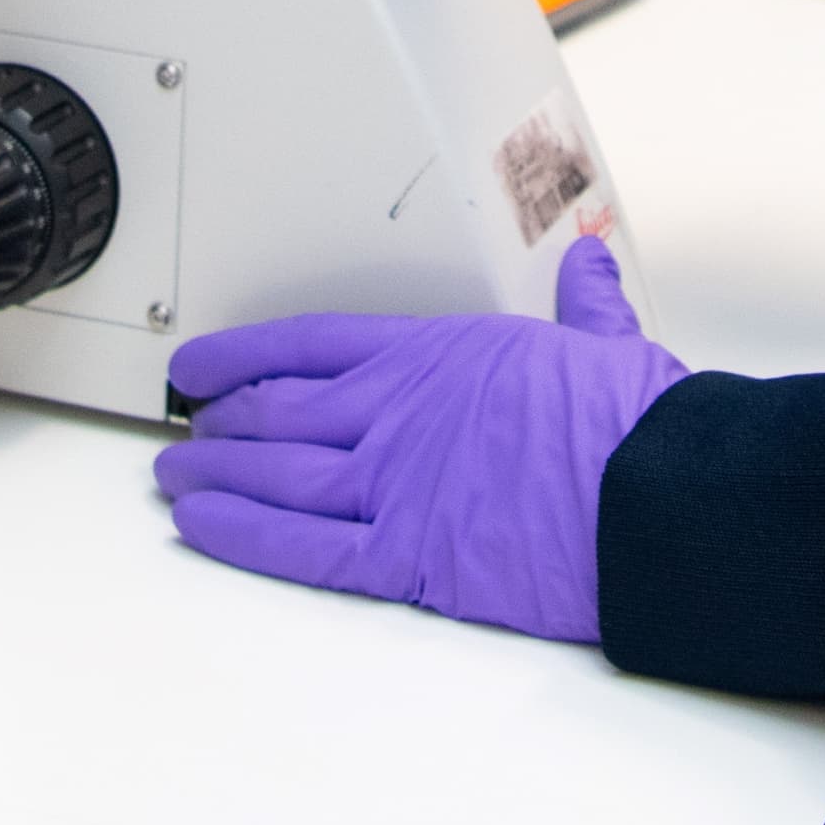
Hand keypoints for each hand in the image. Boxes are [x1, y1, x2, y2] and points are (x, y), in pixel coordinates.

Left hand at [152, 238, 687, 640]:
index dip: (248, 353)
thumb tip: (588, 268)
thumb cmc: (633, 423)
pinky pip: (306, 549)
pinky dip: (246, 537)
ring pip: (280, 475)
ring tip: (174, 478)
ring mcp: (397, 485)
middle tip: (184, 427)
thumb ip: (583, 305)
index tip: (206, 362)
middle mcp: (403, 414)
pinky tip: (203, 527)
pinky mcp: (409, 557)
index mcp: (442, 355)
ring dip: (218, 474)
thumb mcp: (607, 344)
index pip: (317, 343)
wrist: (651, 494)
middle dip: (223, 418)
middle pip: (283, 410)